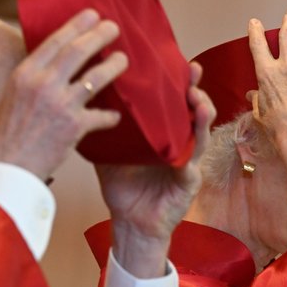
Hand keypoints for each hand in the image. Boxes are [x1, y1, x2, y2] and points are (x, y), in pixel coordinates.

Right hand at [0, 9, 127, 180]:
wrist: (8, 168)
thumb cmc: (5, 136)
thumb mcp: (9, 98)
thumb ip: (31, 80)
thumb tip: (49, 67)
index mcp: (24, 74)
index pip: (54, 42)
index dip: (75, 26)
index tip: (91, 16)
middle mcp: (42, 84)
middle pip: (77, 51)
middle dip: (99, 36)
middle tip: (113, 29)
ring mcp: (60, 104)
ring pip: (96, 78)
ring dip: (113, 66)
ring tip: (124, 60)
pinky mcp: (75, 126)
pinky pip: (102, 116)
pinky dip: (111, 117)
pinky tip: (116, 117)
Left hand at [97, 62, 214, 276]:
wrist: (131, 224)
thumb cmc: (125, 189)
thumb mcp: (111, 153)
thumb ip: (106, 130)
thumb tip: (84, 101)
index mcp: (164, 135)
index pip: (175, 103)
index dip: (180, 83)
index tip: (180, 63)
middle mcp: (180, 145)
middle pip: (195, 113)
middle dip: (197, 91)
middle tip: (193, 73)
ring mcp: (188, 163)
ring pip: (200, 135)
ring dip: (202, 118)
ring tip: (198, 103)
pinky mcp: (188, 183)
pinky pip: (191, 166)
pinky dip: (192, 155)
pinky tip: (192, 143)